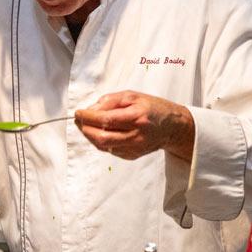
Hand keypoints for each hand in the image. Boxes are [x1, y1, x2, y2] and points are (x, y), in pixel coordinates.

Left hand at [75, 90, 194, 161]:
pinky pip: (109, 150)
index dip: (88, 117)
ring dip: (90, 135)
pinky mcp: (132, 155)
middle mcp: (136, 135)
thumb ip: (111, 100)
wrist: (172, 127)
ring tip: (86, 125)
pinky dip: (100, 141)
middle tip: (79, 119)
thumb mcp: (133, 96)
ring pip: (103, 146)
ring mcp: (134, 148)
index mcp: (137, 117)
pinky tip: (100, 132)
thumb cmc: (152, 108)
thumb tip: (91, 108)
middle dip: (85, 128)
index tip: (79, 112)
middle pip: (102, 137)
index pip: (106, 119)